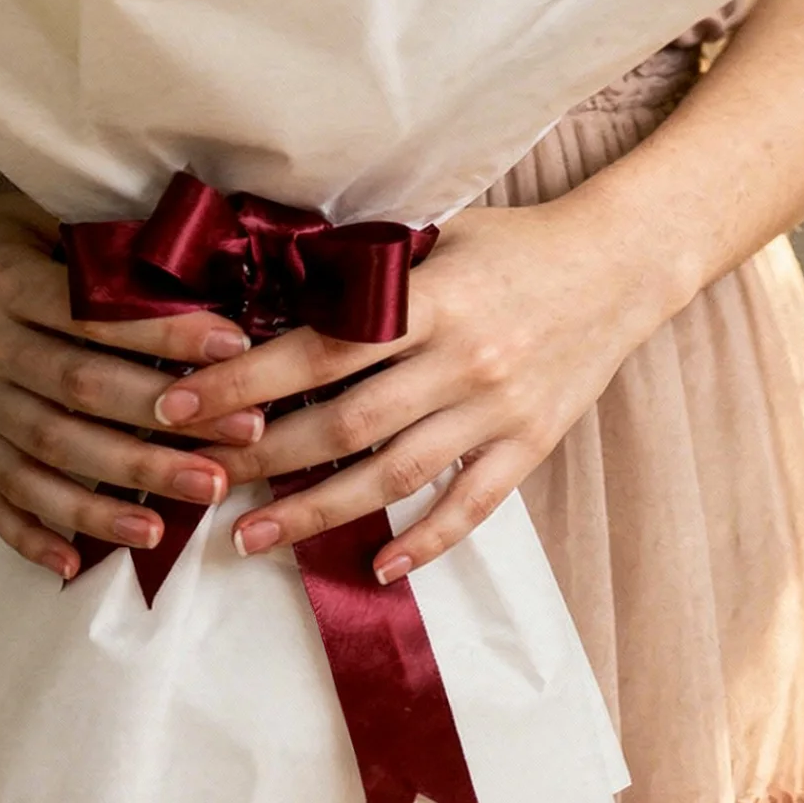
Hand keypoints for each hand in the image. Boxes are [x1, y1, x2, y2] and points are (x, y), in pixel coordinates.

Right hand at [0, 189, 267, 578]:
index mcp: (1, 282)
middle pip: (78, 393)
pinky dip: (32, 534)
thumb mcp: (31, 217)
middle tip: (239, 441)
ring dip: (112, 493)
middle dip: (163, 424)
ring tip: (178, 516)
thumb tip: (199, 267)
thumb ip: (99, 250)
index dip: (164, 335)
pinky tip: (79, 562)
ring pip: (42, 457)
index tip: (232, 348)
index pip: (93, 316)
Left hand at [157, 195, 675, 582]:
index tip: (183, 402)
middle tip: (197, 479)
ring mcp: (498, 410)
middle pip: (345, 422)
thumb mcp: (438, 237)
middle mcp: (463, 360)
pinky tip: (373, 564)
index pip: (320, 348)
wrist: (620, 264)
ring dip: (317, 511)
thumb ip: (368, 273)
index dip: (246, 379)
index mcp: (432, 300)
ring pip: (394, 475)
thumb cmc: (515, 243)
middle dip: (263, 455)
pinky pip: (469, 505)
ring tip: (253, 538)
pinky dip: (422, 540)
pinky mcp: (530, 446)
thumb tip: (274, 294)